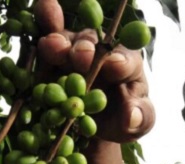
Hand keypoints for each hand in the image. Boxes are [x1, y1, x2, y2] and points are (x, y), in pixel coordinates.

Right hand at [33, 0, 154, 142]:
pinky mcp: (48, 57)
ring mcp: (72, 51)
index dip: (121, 62)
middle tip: (80, 55)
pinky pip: (45, 35)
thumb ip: (140, 118)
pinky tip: (44, 6)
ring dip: (58, 41)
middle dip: (86, 49)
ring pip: (66, 40)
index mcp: (126, 65)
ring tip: (50, 46)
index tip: (115, 66)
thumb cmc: (118, 121)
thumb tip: (132, 116)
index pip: (127, 60)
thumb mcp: (136, 126)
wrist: (88, 130)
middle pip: (94, 45)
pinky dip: (44, 20)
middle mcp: (99, 53)